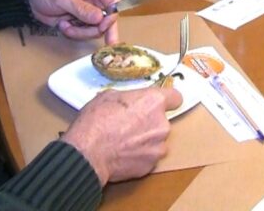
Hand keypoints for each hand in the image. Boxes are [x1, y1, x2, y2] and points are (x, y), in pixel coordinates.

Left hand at [27, 0, 119, 44]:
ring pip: (95, 29)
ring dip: (82, 32)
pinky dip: (74, 33)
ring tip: (66, 27)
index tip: (104, 26)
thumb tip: (100, 18)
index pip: (113, 1)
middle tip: (100, 40)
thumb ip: (82, 8)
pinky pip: (83, 33)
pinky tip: (62, 26)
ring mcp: (86, 12)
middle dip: (99, 29)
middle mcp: (94, 0)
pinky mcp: (78, 22)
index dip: (112, 15)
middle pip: (107, 19)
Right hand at [61, 87, 182, 184]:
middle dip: (149, 122)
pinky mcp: (151, 165)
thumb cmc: (95, 122)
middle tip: (130, 124)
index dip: (167, 100)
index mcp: (154, 102)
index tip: (161, 103)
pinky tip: (123, 154)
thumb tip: (131, 101)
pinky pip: (149, 157)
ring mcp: (159, 147)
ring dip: (145, 141)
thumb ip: (129, 98)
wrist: (87, 153)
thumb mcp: (109, 96)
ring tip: (124, 142)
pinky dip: (139, 156)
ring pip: (156, 140)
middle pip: (163, 121)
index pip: (176, 97)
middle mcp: (162, 124)